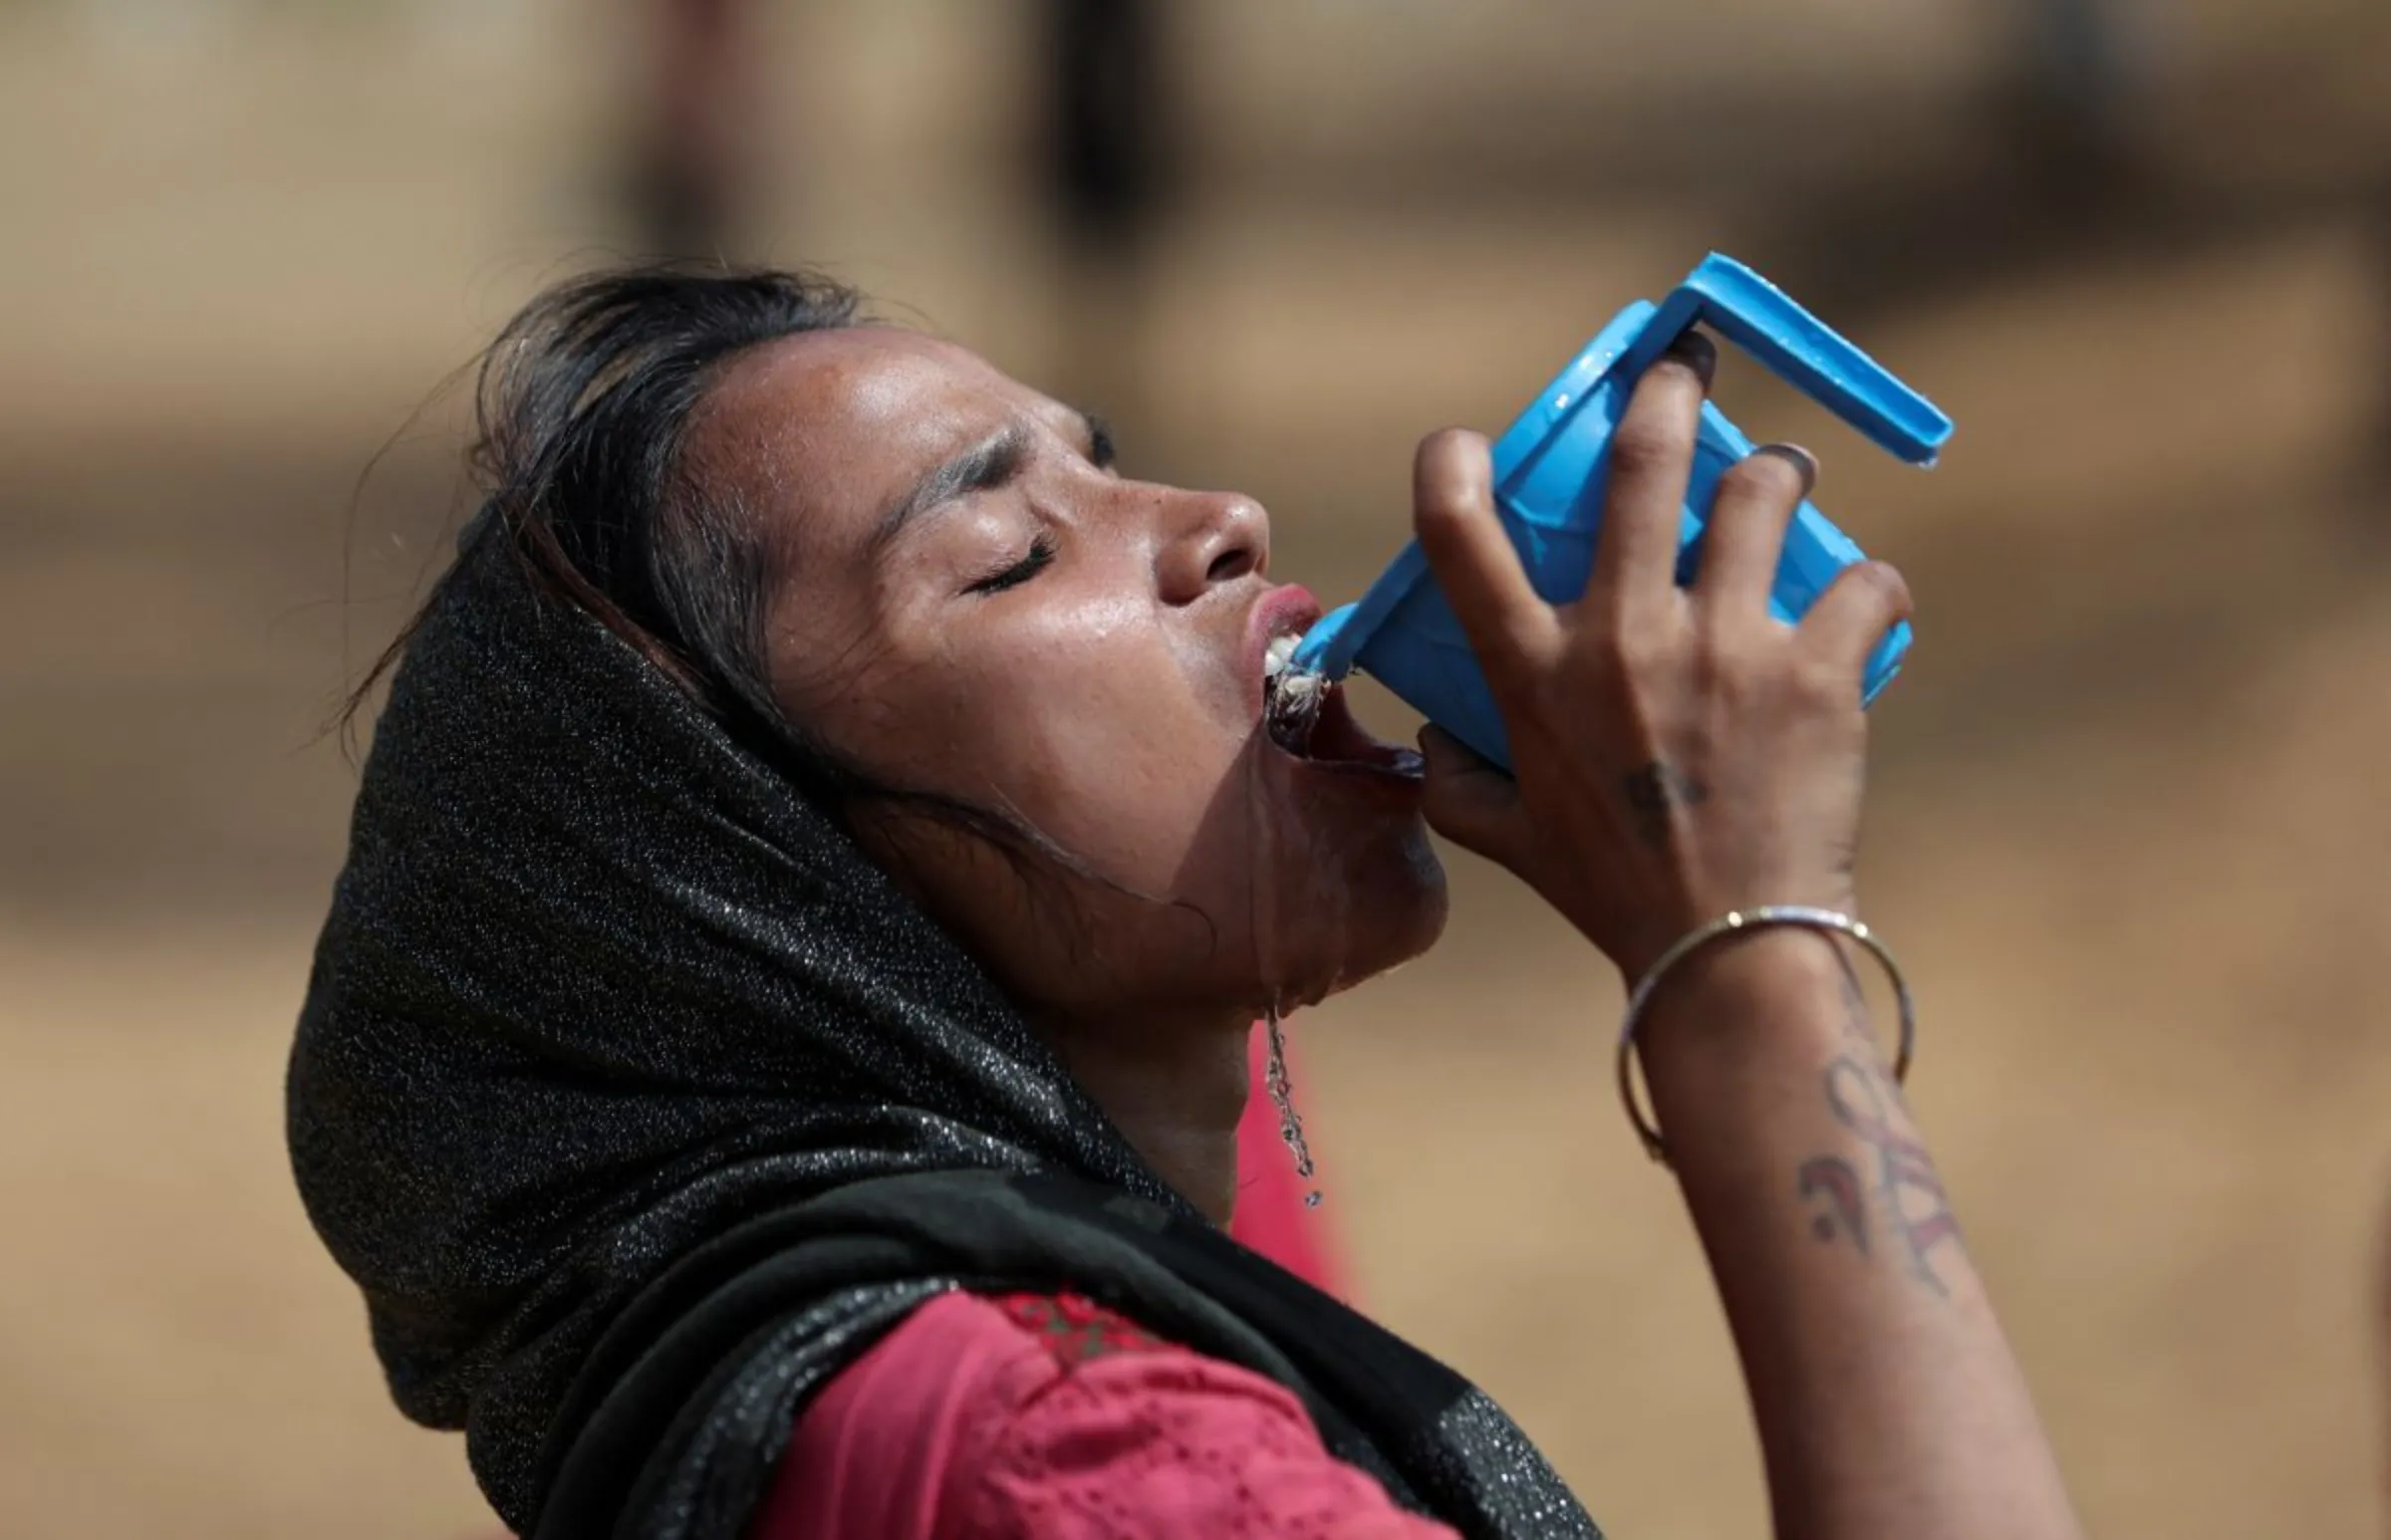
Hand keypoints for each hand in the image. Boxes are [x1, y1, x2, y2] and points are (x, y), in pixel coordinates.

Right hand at [1410, 332, 1911, 980]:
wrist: (1727, 950)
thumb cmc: (1611, 893)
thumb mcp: (1503, 839)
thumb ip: (1453, 781)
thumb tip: (1432, 736)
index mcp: (1535, 676)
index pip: (1461, 537)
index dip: (1452, 465)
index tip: (1467, 443)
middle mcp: (1621, 642)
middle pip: (1640, 462)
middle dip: (1668, 394)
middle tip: (1686, 378)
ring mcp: (1724, 649)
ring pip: (1761, 491)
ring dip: (1775, 476)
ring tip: (1782, 485)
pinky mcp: (1816, 673)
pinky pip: (1863, 584)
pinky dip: (1868, 589)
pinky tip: (1862, 606)